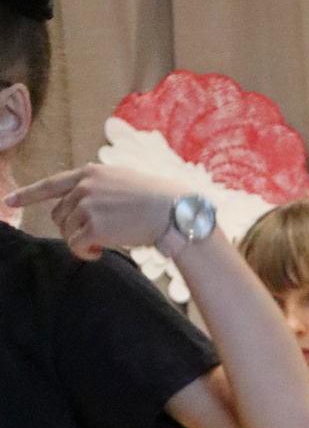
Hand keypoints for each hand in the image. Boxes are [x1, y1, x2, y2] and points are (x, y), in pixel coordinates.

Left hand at [4, 163, 174, 259]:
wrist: (173, 211)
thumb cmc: (156, 201)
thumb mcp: (123, 182)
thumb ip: (99, 188)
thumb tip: (84, 210)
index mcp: (90, 173)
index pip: (52, 184)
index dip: (28, 194)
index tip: (9, 201)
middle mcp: (84, 186)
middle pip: (59, 214)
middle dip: (71, 229)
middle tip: (94, 239)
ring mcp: (87, 205)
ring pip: (66, 231)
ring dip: (80, 242)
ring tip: (103, 245)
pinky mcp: (93, 226)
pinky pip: (75, 246)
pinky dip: (85, 253)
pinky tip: (101, 253)